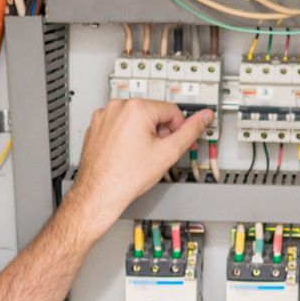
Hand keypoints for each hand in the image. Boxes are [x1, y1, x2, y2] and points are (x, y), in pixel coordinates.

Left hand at [63, 100, 211, 239]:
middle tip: (158, 153)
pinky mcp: (96, 126)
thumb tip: (204, 116)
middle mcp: (117, 107)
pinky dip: (126, 137)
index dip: (179, 129)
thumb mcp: (168, 153)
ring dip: (143, 134)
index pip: (171, 110)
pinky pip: (119, 125)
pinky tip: (127, 154)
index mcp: (136, 108)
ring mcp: (104, 116)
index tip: (179, 142)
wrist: (98, 193)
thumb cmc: (126, 177)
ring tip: (140, 156)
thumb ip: (190, 131)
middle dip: (160, 132)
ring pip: (135, 119)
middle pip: (153, 113)